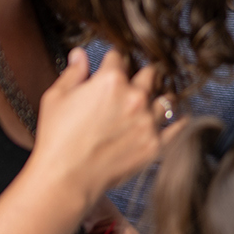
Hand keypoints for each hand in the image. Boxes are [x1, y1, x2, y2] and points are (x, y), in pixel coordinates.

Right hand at [30, 48, 176, 204]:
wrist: (66, 178)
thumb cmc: (56, 139)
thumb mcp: (56, 97)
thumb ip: (73, 72)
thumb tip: (80, 55)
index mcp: (111, 80)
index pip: (119, 58)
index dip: (113, 62)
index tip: (112, 67)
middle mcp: (135, 97)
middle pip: (149, 74)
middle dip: (141, 76)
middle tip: (135, 83)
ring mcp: (148, 122)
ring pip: (166, 98)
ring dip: (158, 97)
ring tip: (152, 102)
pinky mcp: (155, 145)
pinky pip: (177, 126)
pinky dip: (177, 120)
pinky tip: (177, 116)